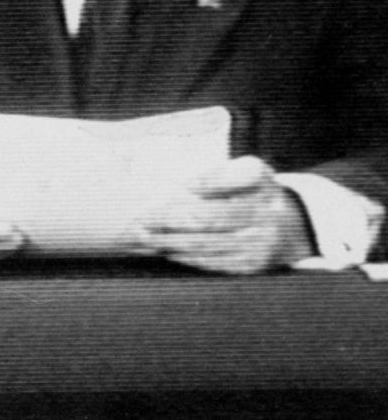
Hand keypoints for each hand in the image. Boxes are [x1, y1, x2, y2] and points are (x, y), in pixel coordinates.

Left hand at [134, 156, 315, 273]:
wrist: (296, 225)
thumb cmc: (258, 191)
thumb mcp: (251, 171)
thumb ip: (223, 174)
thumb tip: (190, 186)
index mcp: (261, 186)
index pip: (224, 186)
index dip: (193, 193)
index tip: (165, 196)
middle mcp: (265, 218)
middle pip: (208, 220)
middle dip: (169, 221)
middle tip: (140, 220)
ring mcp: (260, 246)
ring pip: (207, 244)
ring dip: (171, 241)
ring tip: (144, 236)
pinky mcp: (252, 266)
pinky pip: (215, 263)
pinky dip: (188, 257)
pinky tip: (168, 250)